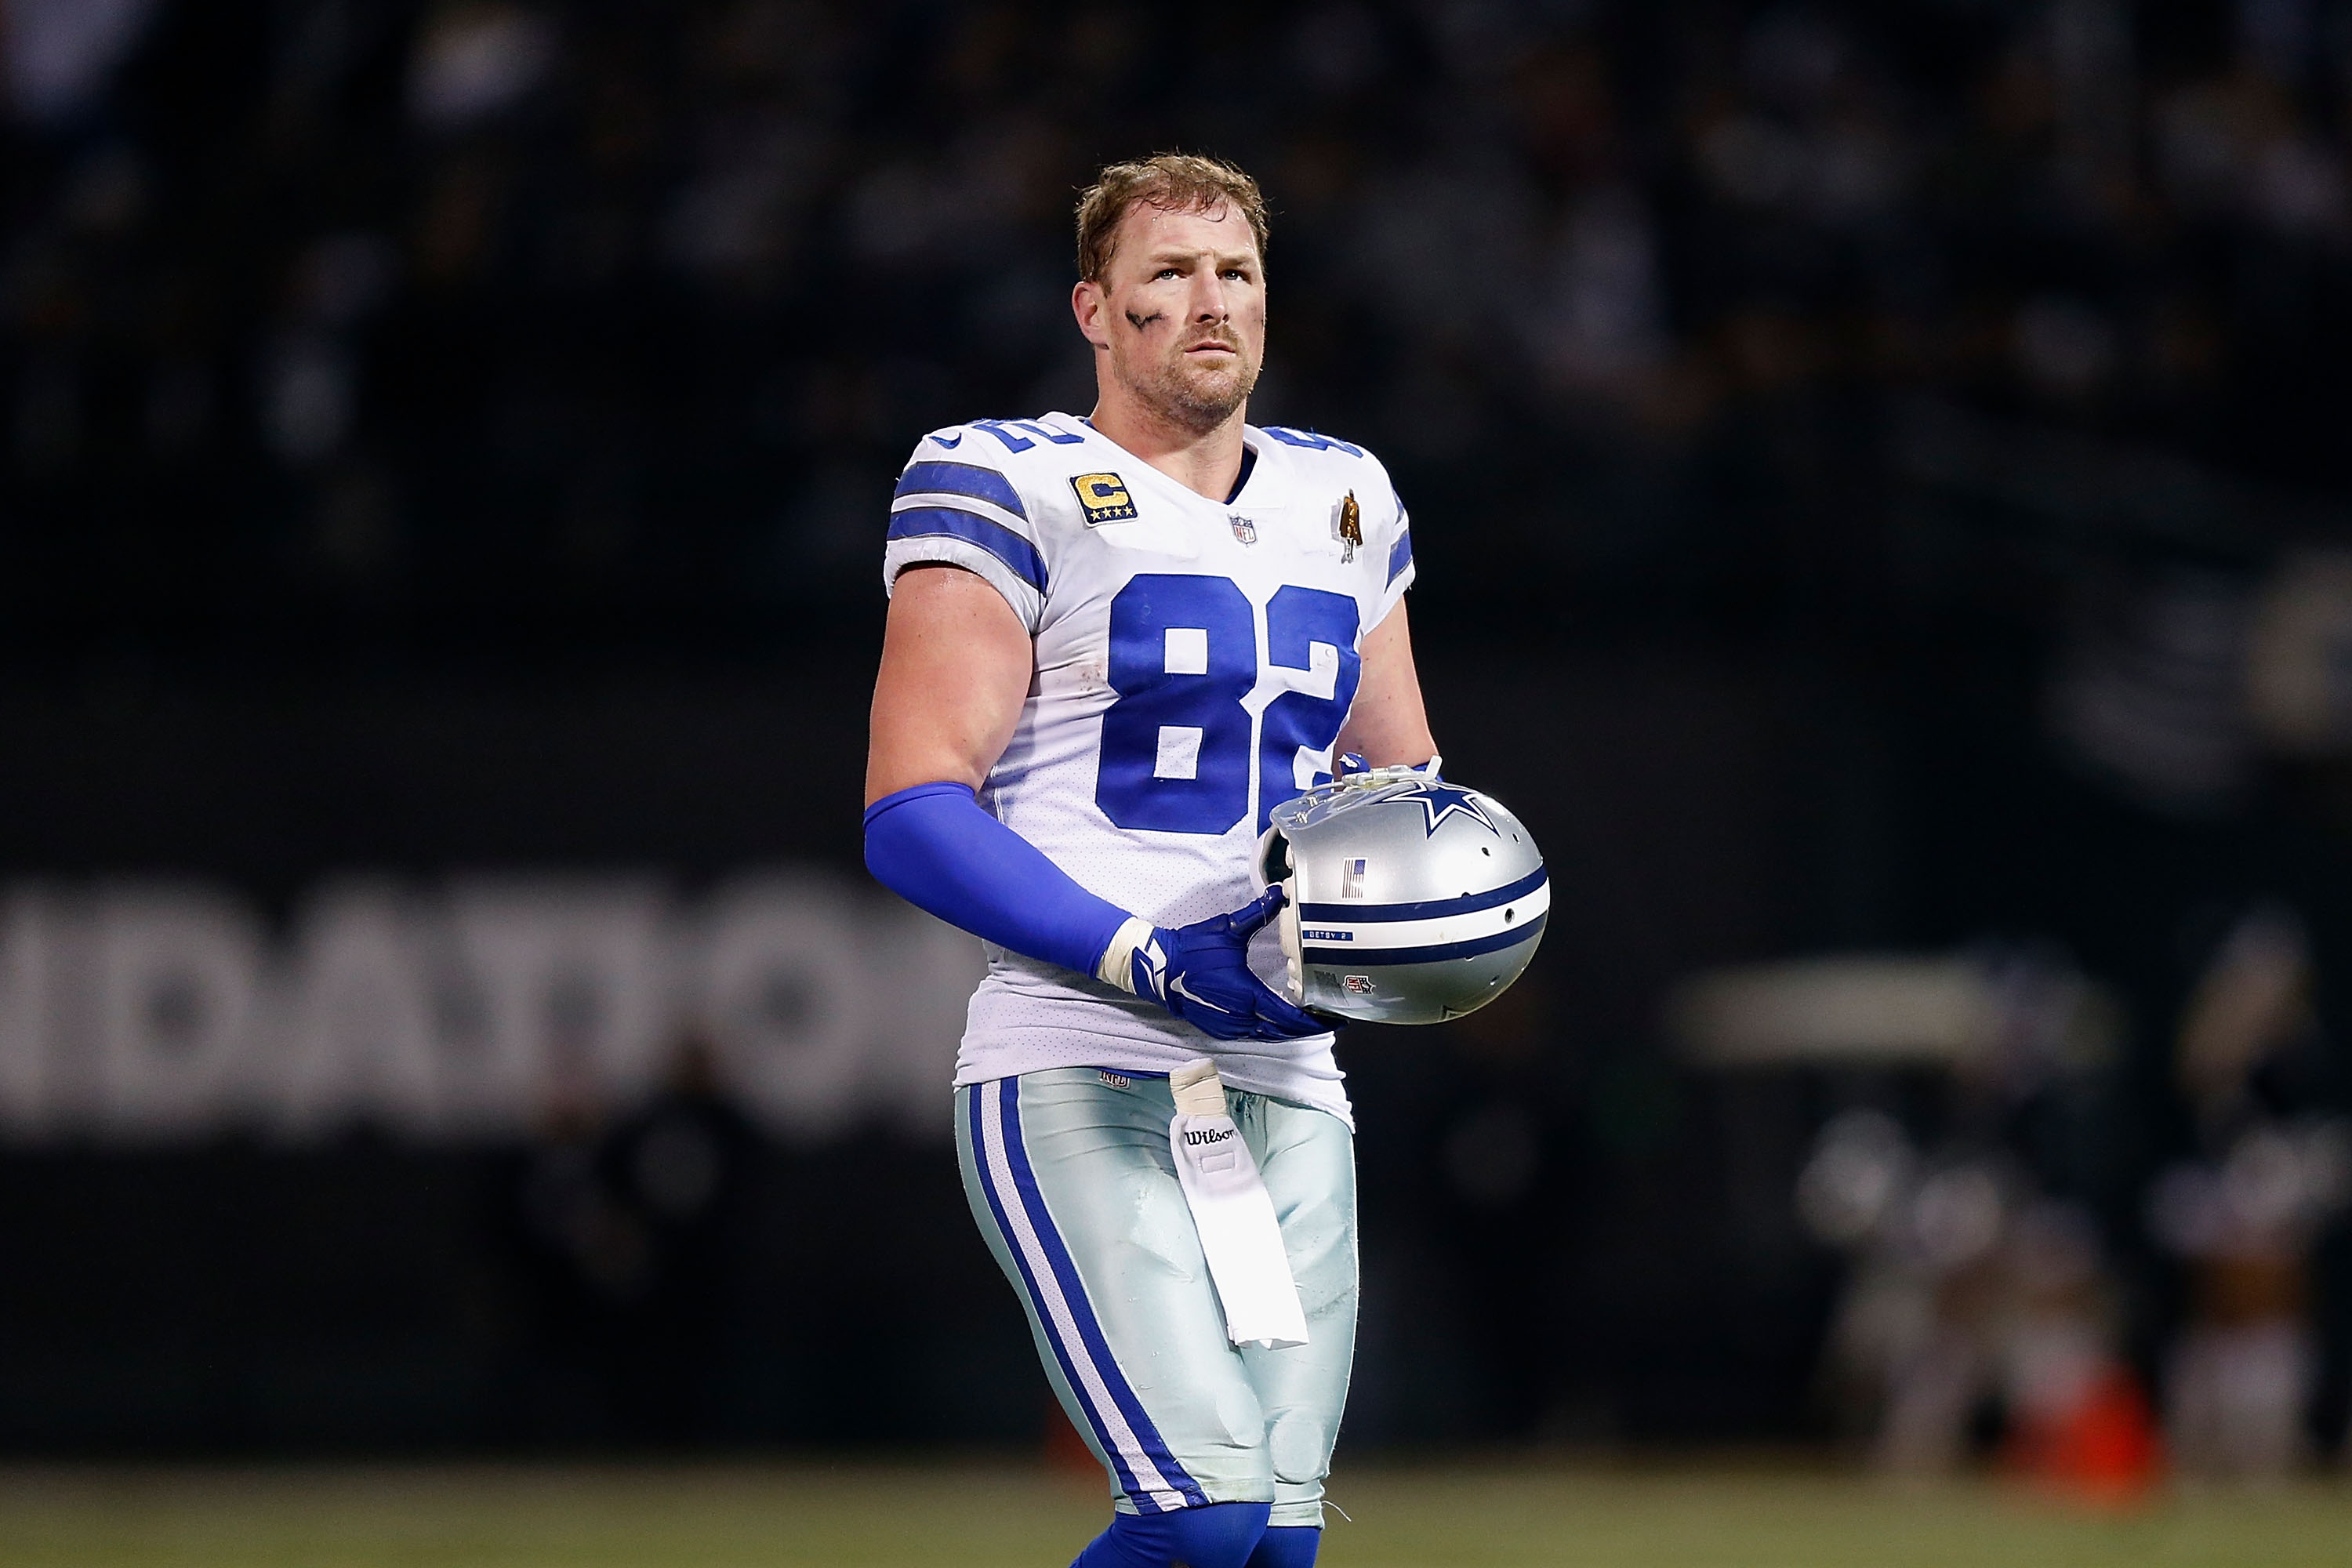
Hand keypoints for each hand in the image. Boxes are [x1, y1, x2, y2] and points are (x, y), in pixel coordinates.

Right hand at [1131, 889, 1326, 1041]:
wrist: (1158, 969)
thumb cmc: (1192, 950)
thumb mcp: (1228, 929)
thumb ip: (1258, 913)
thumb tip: (1279, 893)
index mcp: (1247, 995)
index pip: (1289, 1016)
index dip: (1315, 1020)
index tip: (1335, 1017)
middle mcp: (1241, 1017)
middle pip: (1284, 1031)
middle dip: (1309, 1026)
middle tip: (1331, 1018)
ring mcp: (1229, 1027)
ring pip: (1269, 1034)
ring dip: (1290, 1029)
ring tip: (1311, 1019)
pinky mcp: (1220, 1029)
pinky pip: (1254, 1034)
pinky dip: (1271, 1029)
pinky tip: (1280, 1020)